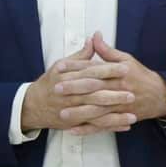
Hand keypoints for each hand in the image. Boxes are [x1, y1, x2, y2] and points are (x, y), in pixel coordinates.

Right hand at [20, 39, 135, 131]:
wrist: (33, 105)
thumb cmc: (50, 82)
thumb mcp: (62, 65)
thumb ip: (80, 55)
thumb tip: (93, 40)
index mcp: (67, 76)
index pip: (91, 71)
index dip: (109, 70)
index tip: (125, 68)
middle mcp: (69, 93)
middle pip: (94, 92)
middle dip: (114, 93)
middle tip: (132, 92)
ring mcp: (71, 110)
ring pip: (96, 112)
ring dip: (115, 113)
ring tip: (133, 113)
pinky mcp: (74, 122)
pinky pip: (95, 126)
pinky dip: (110, 126)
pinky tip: (124, 125)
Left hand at [55, 32, 165, 135]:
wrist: (159, 95)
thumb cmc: (140, 76)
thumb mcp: (125, 59)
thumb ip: (107, 50)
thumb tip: (95, 35)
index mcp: (116, 73)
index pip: (93, 68)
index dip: (75, 67)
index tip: (60, 66)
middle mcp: (116, 89)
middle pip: (93, 89)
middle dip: (74, 89)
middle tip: (57, 88)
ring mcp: (118, 106)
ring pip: (96, 110)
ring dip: (78, 113)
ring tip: (62, 114)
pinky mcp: (118, 118)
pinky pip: (101, 125)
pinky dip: (87, 129)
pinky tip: (74, 130)